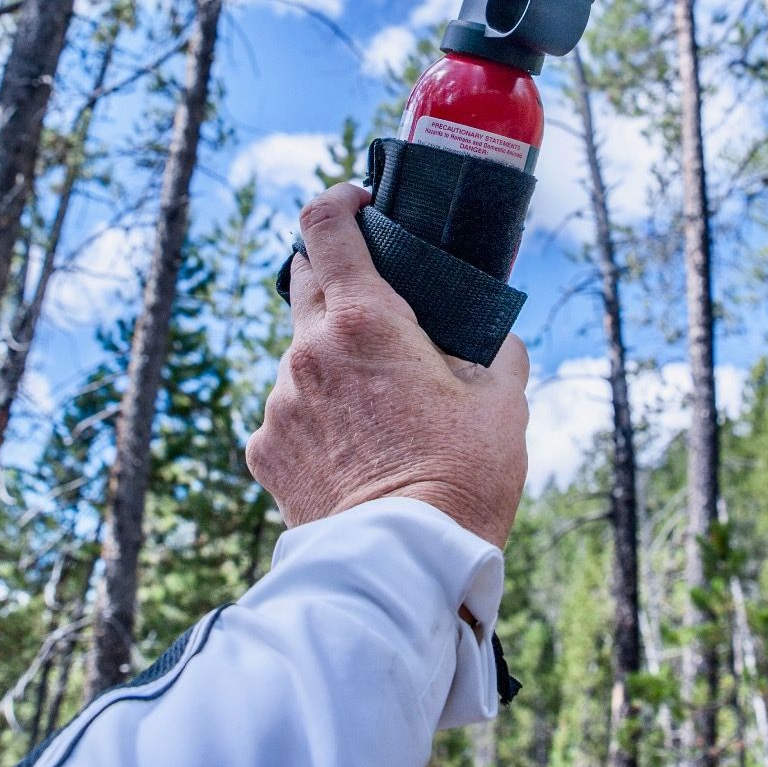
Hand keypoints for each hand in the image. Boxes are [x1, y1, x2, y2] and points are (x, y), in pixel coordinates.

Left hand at [247, 182, 529, 547]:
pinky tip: (354, 450)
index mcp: (364, 320)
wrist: (404, 565)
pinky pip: (288, 412)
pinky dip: (316, 415)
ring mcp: (279, 402)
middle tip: (378, 305)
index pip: (325, 225)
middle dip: (335, 276)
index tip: (361, 204)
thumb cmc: (464, 478)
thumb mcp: (504, 401)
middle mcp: (307, 350)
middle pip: (303, 279)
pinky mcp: (264, 450)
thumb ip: (495, 350)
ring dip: (330, 359)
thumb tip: (493, 336)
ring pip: (298, 354)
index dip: (339, 201)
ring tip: (378, 406)